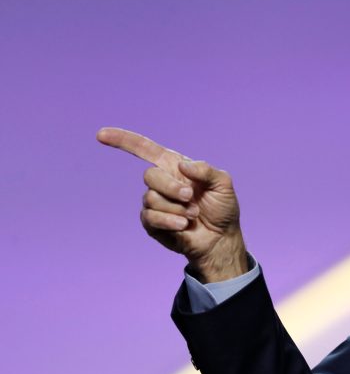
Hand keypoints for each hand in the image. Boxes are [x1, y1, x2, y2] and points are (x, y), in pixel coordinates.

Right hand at [97, 127, 247, 281]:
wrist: (221, 238)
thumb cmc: (223, 208)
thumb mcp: (223, 183)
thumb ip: (205, 170)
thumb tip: (182, 166)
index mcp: (175, 167)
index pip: (145, 149)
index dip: (123, 141)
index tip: (101, 134)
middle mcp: (162, 183)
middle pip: (149, 176)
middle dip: (171, 187)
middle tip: (191, 197)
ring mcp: (155, 203)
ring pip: (151, 198)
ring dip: (176, 207)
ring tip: (193, 214)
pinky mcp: (152, 223)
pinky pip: (150, 217)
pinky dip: (170, 221)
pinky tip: (183, 225)